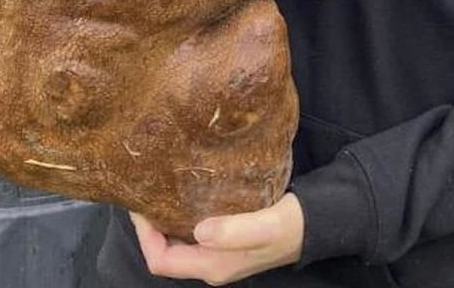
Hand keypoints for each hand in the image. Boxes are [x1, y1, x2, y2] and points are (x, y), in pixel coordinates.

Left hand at [130, 193, 303, 285]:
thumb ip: (234, 231)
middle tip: (144, 191)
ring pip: (176, 241)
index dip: (145, 237)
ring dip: (163, 219)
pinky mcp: (224, 238)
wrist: (312, 225)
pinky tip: (183, 191)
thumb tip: (199, 231)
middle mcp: (210, 263)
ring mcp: (217, 252)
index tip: (141, 205)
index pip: (161, 261)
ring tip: (158, 187)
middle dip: (149, 226)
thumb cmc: (288, 226)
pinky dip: (180, 214)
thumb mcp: (264, 227)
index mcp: (213, 266)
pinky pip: (191, 231)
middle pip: (164, 252)